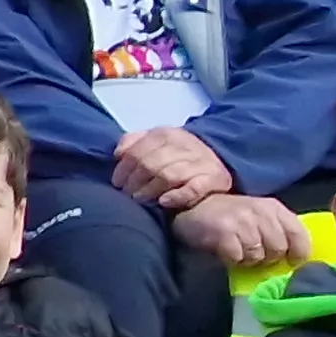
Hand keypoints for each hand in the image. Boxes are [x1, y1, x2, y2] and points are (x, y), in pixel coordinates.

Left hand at [111, 124, 233, 210]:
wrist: (218, 164)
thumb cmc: (178, 157)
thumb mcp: (157, 143)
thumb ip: (135, 143)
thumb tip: (118, 153)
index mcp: (167, 135)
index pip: (138, 151)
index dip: (123, 169)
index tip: (117, 183)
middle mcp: (185, 145)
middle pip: (151, 164)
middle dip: (134, 181)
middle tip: (127, 194)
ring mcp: (202, 162)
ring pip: (169, 175)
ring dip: (150, 189)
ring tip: (140, 199)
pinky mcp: (215, 179)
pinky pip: (194, 188)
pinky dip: (177, 196)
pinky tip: (164, 202)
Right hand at [173, 192, 310, 268]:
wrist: (193, 205)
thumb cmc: (230, 215)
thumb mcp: (259, 216)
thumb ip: (278, 230)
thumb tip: (295, 257)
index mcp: (273, 208)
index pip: (299, 235)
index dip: (297, 253)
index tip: (289, 261)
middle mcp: (260, 212)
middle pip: (278, 249)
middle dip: (267, 257)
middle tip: (253, 252)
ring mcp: (242, 222)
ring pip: (258, 256)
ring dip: (247, 259)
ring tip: (237, 249)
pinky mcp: (224, 233)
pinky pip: (238, 258)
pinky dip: (231, 259)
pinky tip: (225, 251)